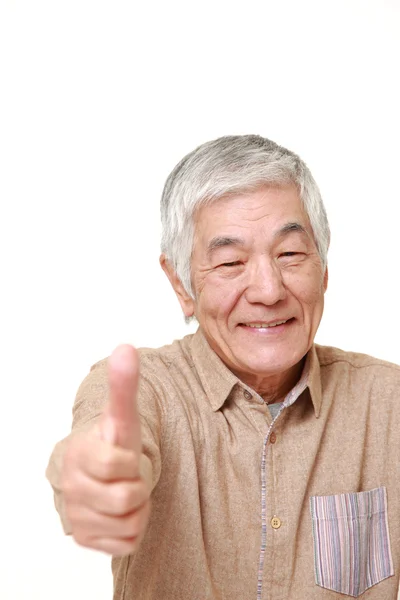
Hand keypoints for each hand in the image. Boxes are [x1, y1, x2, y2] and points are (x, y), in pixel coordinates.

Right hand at [61, 345, 149, 555]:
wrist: (99, 473)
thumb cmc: (112, 443)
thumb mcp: (122, 416)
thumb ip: (124, 385)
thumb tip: (126, 347)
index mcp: (78, 455)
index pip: (118, 464)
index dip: (131, 460)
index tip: (123, 453)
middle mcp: (71, 488)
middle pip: (126, 499)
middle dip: (137, 486)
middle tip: (128, 476)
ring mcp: (76, 517)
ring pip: (130, 523)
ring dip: (138, 508)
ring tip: (124, 490)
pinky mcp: (86, 540)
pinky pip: (128, 541)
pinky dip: (133, 528)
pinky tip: (121, 512)